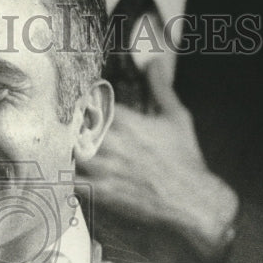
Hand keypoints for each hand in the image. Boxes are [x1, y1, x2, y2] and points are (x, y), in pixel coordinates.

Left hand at [77, 60, 238, 262]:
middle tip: (72, 129)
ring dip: (71, 151)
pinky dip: (71, 177)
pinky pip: (74, 182)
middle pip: (74, 127)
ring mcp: (106, 168)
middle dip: (73, 127)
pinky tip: (75, 175)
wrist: (191, 200)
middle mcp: (113, 143)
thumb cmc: (185, 158)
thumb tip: (156, 62)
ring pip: (71, 153)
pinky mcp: (103, 192)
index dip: (85, 104)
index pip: (91, 102)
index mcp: (127, 121)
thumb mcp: (176, 117)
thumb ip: (161, 87)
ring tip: (74, 151)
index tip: (82, 105)